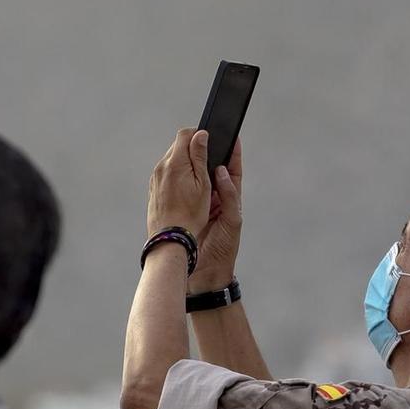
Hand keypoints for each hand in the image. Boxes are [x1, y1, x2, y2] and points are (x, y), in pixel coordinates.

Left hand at [147, 128, 211, 239]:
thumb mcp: (203, 184)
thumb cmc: (190, 215)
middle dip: (192, 150)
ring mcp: (156, 177)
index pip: (185, 134)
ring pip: (172, 159)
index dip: (198, 135)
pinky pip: (166, 172)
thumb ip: (200, 156)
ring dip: (184, 163)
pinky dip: (176, 175)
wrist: (170, 237)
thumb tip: (201, 135)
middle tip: (205, 166)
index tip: (207, 144)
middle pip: (178, 145)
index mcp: (175, 163)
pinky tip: (185, 190)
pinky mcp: (154, 186)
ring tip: (196, 182)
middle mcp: (162, 167)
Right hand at [190, 141, 242, 292]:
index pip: (233, 172)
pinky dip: (181, 180)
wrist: (204, 274)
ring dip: (195, 164)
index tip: (232, 134)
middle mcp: (215, 200)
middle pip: (213, 170)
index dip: (233, 153)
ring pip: (198, 179)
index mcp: (230, 200)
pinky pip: (184, 192)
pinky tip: (176, 169)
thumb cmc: (223, 250)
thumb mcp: (232, 221)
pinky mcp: (186, 211)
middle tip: (207, 133)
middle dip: (211, 153)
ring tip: (192, 146)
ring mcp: (200, 205)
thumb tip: (223, 172)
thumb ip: (230, 196)